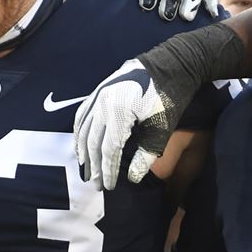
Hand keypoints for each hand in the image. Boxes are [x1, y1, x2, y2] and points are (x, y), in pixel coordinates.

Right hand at [73, 59, 177, 190]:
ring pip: (84, 128)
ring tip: (86, 168)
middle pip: (93, 142)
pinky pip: (83, 114)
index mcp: (118, 113)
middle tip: (96, 184)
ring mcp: (99, 95)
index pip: (108, 150)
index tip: (109, 187)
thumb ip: (147, 153)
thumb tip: (132, 177)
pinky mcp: (100, 89)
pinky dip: (80, 131)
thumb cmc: (170, 96)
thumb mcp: (162, 127)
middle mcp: (103, 104)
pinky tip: (81, 142)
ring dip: (83, 151)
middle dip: (94, 165)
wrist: (171, 63)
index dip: (107, 171)